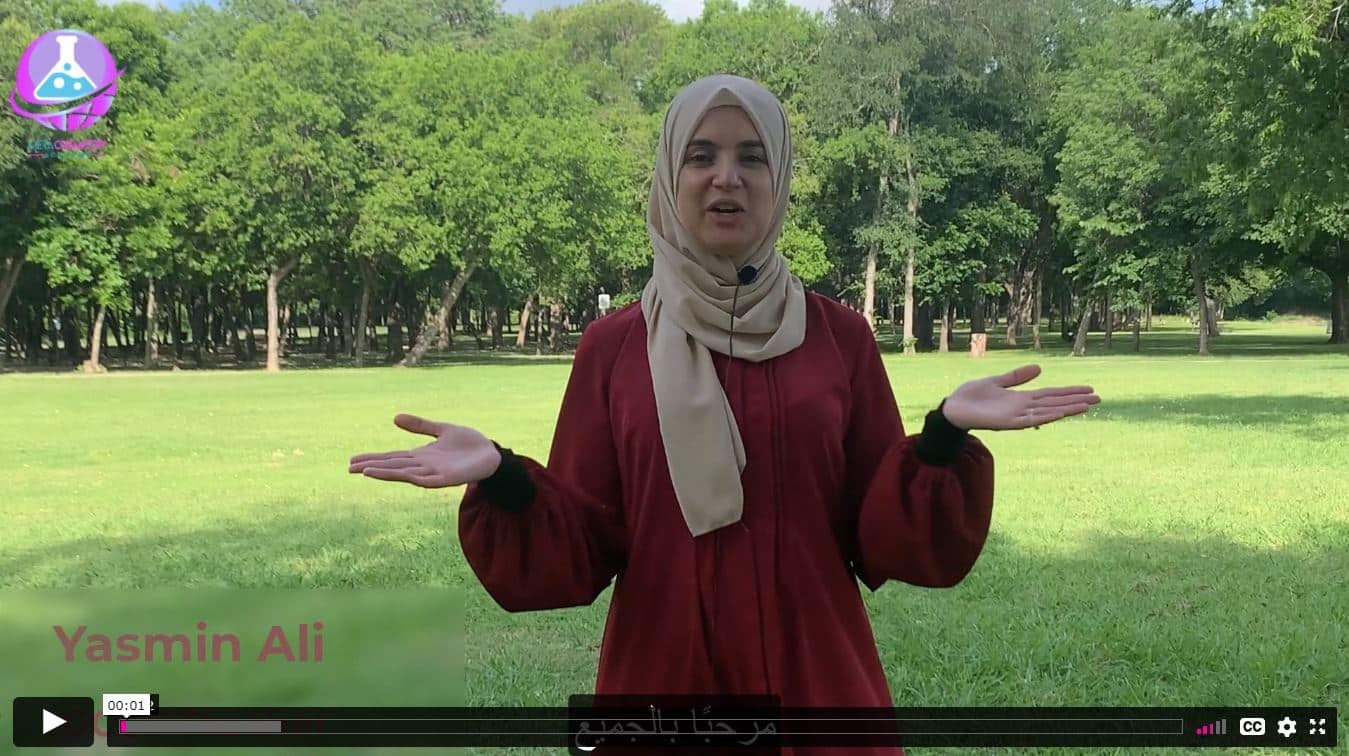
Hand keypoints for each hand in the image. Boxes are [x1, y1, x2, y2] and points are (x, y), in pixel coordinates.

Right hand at [348, 414, 500, 487]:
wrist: (492, 454)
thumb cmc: (469, 444)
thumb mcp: (441, 429)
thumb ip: (420, 425)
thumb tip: (395, 418)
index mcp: (420, 455)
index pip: (391, 457)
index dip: (373, 458)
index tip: (352, 460)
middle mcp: (423, 466)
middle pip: (392, 466)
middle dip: (372, 466)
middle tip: (349, 468)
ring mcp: (433, 473)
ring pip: (403, 473)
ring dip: (385, 473)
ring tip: (365, 471)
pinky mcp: (445, 478)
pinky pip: (423, 479)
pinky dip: (409, 477)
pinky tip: (397, 475)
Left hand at [940, 364, 1099, 431]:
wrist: (953, 407)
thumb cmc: (971, 396)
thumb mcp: (997, 381)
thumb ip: (1017, 377)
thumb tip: (1039, 368)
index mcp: (1021, 399)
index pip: (1051, 395)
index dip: (1070, 392)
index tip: (1089, 390)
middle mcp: (1023, 408)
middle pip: (1055, 403)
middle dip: (1076, 401)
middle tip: (1099, 398)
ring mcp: (1017, 416)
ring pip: (1048, 412)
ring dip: (1067, 409)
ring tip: (1087, 405)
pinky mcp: (1007, 422)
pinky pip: (1030, 420)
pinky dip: (1045, 417)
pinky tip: (1059, 413)